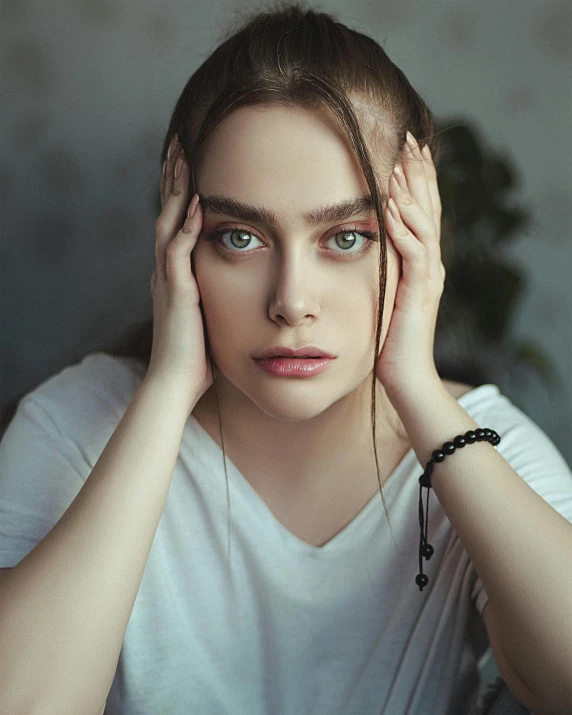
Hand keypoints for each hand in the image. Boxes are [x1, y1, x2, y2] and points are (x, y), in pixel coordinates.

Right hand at [146, 135, 213, 405]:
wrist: (176, 383)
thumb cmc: (196, 356)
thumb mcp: (208, 317)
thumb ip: (214, 295)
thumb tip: (236, 286)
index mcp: (175, 275)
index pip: (176, 224)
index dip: (180, 193)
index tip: (191, 166)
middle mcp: (166, 271)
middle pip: (168, 214)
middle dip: (174, 179)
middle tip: (181, 145)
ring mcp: (168, 280)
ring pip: (168, 223)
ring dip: (176, 190)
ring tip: (183, 157)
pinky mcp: (176, 292)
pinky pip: (178, 251)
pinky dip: (187, 226)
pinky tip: (197, 203)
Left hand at [376, 132, 444, 396]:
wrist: (404, 374)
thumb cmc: (387, 338)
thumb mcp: (382, 293)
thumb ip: (379, 267)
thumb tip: (357, 242)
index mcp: (421, 262)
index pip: (421, 210)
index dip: (416, 178)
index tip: (405, 147)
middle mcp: (430, 264)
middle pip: (429, 207)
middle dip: (419, 171)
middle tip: (410, 137)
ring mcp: (427, 277)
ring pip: (425, 223)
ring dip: (411, 192)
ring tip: (400, 162)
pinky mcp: (419, 293)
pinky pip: (414, 254)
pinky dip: (404, 228)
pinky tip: (391, 207)